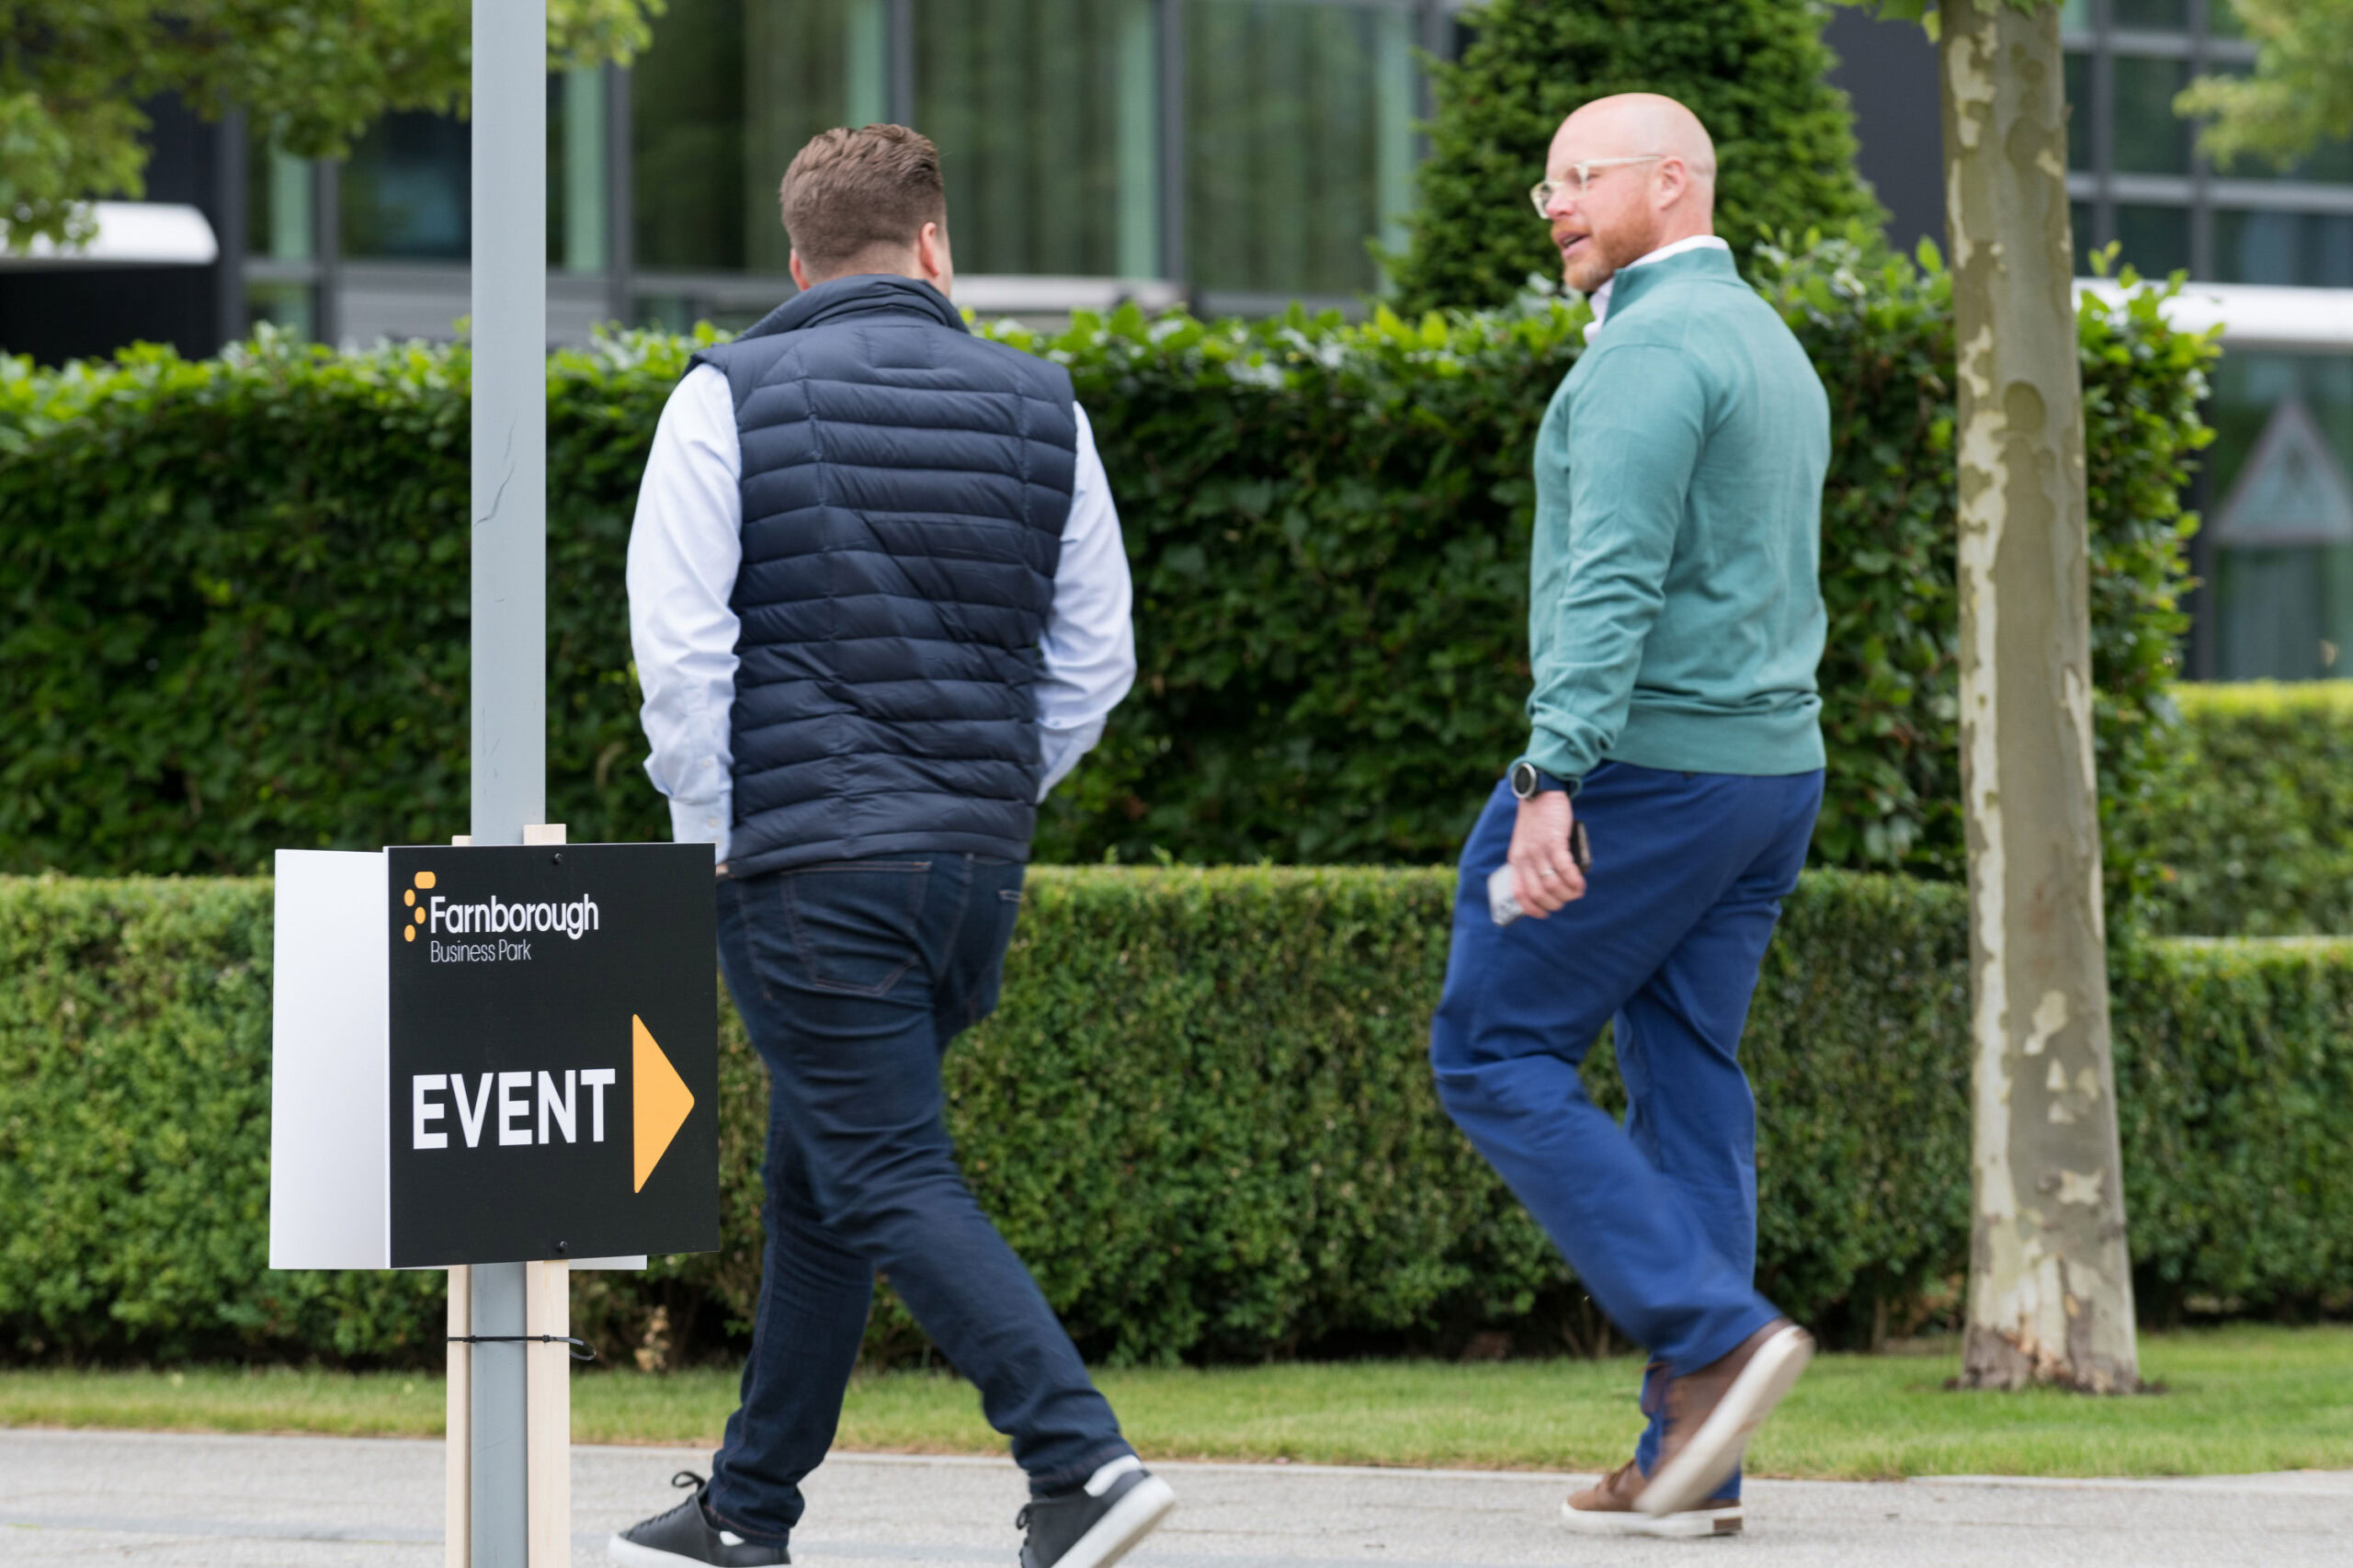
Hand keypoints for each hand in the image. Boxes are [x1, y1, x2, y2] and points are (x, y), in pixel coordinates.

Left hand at [1507, 790, 1586, 917]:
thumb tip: (1550, 886)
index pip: (1519, 894)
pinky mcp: (1554, 840)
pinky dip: (1574, 880)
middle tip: (1566, 899)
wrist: (1539, 793)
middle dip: (1555, 903)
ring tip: (1577, 892)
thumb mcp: (1526, 845)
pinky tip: (1580, 883)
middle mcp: (1525, 858)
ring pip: (1552, 884)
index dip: (1532, 909)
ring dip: (1568, 893)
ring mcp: (1539, 850)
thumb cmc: (1537, 821)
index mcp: (1516, 861)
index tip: (1545, 913)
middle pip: (1538, 894)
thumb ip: (1532, 863)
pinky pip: (1564, 868)